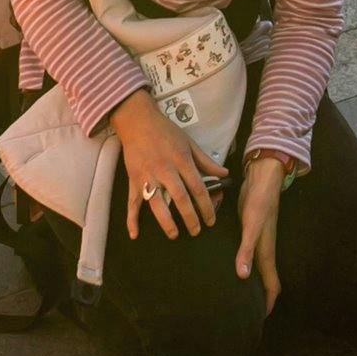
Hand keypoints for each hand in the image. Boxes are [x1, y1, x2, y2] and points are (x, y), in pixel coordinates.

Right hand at [112, 95, 215, 239]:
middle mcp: (165, 170)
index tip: (211, 220)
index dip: (206, 206)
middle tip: (196, 231)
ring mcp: (148, 176)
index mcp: (182, 160)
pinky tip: (135, 234)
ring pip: (157, 203)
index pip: (198, 187)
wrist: (138, 121)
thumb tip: (225, 174)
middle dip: (190, 218)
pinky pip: (132, 201)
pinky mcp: (133, 180)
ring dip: (166, 222)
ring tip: (174, 235)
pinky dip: (131, 219)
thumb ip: (206, 161)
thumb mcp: (189, 143)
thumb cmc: (166, 131)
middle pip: (180, 198)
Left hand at [233, 151, 288, 309]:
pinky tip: (229, 265)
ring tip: (236, 294)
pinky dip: (242, 264)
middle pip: (264, 280)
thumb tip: (243, 276)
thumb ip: (247, 249)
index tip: (259, 319)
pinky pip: (247, 255)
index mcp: (266, 253)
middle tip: (245, 312)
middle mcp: (263, 250)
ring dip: (250, 282)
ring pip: (255, 268)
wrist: (261, 179)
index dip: (268, 303)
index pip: (271, 285)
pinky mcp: (248, 232)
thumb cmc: (259, 202)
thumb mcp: (252, 225)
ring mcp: (256, 241)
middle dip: (258, 298)